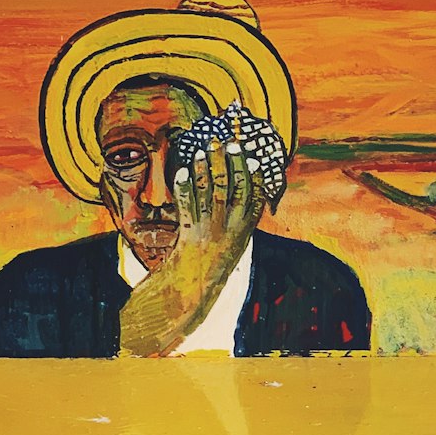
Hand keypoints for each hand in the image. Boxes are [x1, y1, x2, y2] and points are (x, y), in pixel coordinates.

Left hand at [120, 139, 265, 355]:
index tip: (251, 157)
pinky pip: (186, 206)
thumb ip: (239, 218)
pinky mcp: (188, 233)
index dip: (252, 176)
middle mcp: (228, 229)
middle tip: (227, 144)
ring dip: (205, 169)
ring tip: (203, 150)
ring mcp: (208, 231)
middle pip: (232, 189)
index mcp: (244, 231)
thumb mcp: (234, 242)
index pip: (253, 198)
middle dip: (230, 164)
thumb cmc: (214, 263)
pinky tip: (182, 172)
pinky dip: (184, 188)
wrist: (194, 291)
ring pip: (208, 193)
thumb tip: (239, 187)